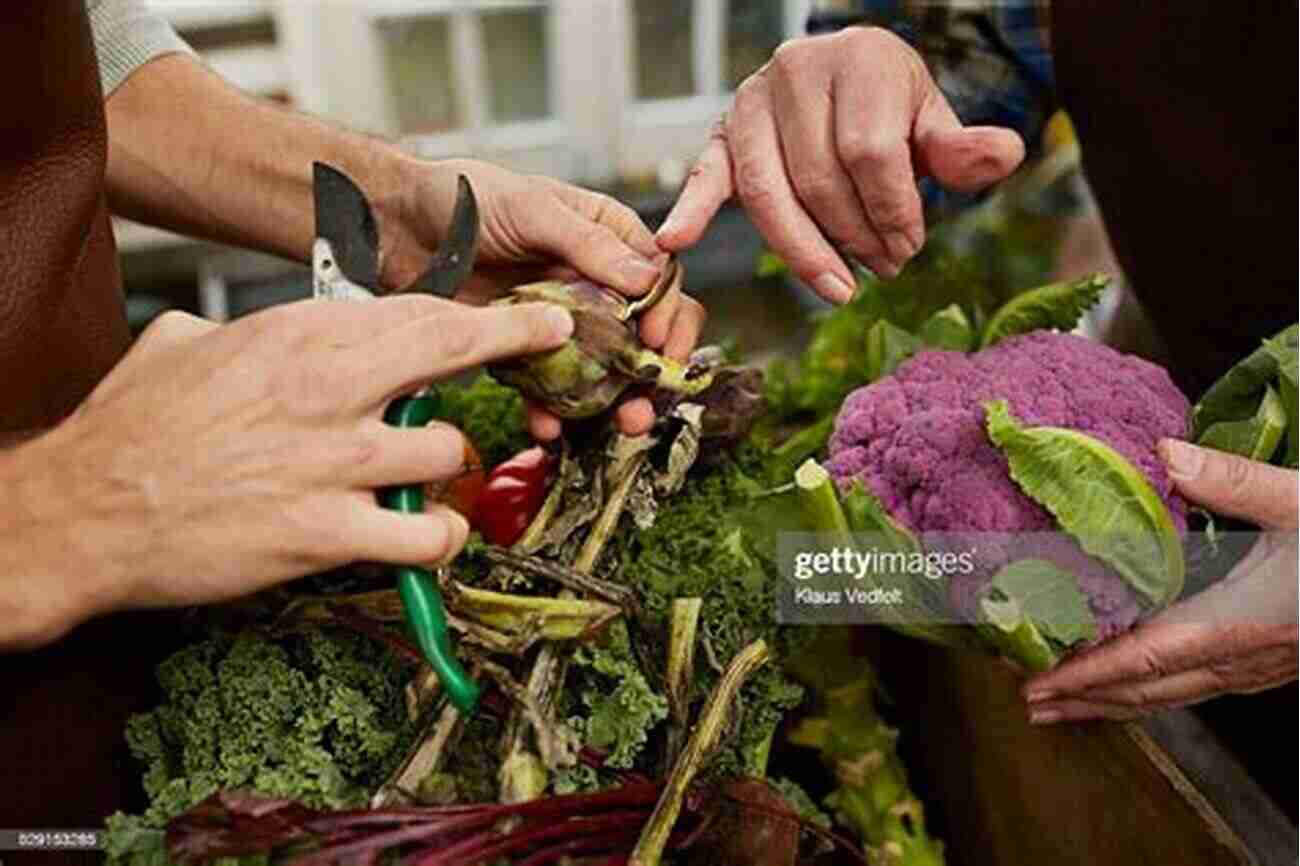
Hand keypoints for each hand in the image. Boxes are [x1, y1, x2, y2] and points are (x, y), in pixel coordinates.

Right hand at [2, 297, 572, 646]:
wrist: (84, 511)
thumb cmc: (133, 428)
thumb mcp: (188, 346)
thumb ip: (257, 335)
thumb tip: (288, 333)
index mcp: (296, 336)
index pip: (414, 309)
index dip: (475, 311)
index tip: (519, 311)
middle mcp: (328, 389)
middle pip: (452, 348)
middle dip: (512, 337)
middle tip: (548, 334)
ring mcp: (335, 463)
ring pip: (449, 450)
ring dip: (446, 466)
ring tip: (419, 479)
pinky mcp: (328, 533)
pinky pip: (427, 534)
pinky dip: (438, 539)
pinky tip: (426, 535)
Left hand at [385, 159, 706, 439]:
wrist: (395, 223)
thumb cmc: (464, 195)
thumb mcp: (532, 208)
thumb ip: (588, 245)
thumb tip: (646, 280)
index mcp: (606, 236)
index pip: (659, 280)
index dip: (667, 314)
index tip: (655, 343)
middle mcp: (591, 281)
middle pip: (641, 333)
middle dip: (650, 372)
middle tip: (645, 404)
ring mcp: (559, 318)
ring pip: (603, 368)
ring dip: (614, 401)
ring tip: (619, 427)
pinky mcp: (523, 348)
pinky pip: (549, 386)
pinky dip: (553, 409)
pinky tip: (550, 425)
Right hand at [656, 27, 1024, 300]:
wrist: (845, 82)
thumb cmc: (891, 111)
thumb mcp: (932, 120)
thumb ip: (962, 146)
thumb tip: (1003, 156)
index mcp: (859, 57)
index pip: (870, 152)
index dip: (892, 211)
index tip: (910, 247)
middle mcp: (797, 69)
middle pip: (820, 179)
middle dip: (856, 236)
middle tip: (885, 270)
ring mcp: (752, 101)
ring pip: (770, 193)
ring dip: (804, 251)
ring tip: (838, 287)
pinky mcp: (721, 134)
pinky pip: (706, 176)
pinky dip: (691, 210)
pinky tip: (675, 242)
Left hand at [1023, 440, 1298, 723]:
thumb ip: (1231, 480)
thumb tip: (1158, 454)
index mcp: (1237, 625)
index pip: (1141, 661)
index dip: (1085, 675)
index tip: (1035, 684)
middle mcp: (1242, 657)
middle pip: (1147, 692)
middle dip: (1086, 699)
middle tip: (1031, 703)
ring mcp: (1260, 666)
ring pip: (1175, 696)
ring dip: (1117, 702)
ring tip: (1069, 703)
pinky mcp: (1274, 660)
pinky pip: (1201, 686)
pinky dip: (1158, 689)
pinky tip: (1146, 678)